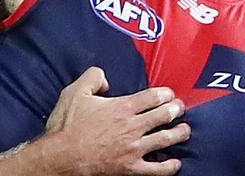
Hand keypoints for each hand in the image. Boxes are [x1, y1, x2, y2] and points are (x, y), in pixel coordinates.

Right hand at [45, 67, 189, 174]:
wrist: (59, 159)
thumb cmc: (66, 126)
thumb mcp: (75, 92)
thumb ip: (94, 77)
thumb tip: (107, 79)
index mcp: (123, 107)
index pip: (154, 96)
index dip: (166, 93)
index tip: (170, 93)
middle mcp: (132, 127)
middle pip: (164, 115)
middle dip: (177, 109)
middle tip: (181, 108)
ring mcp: (133, 149)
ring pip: (165, 139)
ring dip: (179, 133)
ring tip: (185, 130)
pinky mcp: (130, 168)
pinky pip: (156, 169)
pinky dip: (169, 166)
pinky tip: (176, 163)